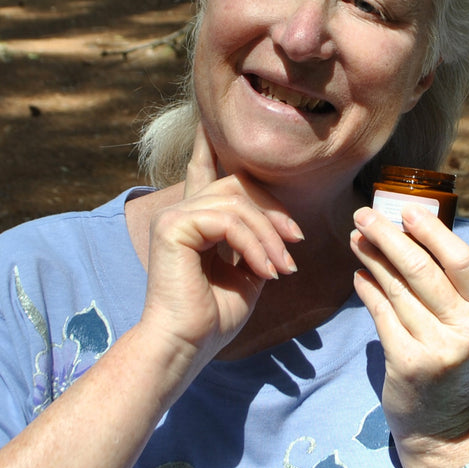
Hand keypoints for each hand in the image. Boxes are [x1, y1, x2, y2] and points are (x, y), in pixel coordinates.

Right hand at [140, 126, 302, 367]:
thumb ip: (258, 245)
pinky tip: (266, 271)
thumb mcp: (247, 275)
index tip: (209, 121)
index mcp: (194, 222)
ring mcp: (174, 217)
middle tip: (295, 246)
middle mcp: (181, 213)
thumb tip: (282, 230)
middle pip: (238, 186)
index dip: (208, 146)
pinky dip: (255, 245)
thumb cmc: (212, 319)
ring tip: (282, 269)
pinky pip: (229, 221)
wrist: (187, 346)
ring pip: (239, 205)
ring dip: (270, 238)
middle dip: (274, 213)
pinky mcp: (173, 226)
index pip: (203, 172)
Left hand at [349, 205, 468, 467]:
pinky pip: (380, 314)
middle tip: (363, 214)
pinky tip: (358, 275)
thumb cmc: (450, 359)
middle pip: (421, 270)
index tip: (407, 210)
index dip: (432, 231)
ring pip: (396, 289)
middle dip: (388, 236)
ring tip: (356, 237)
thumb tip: (408, 229)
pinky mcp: (407, 364)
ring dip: (371, 258)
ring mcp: (437, 349)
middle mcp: (467, 330)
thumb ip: (446, 284)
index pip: (462, 260)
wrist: (441, 425)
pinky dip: (367, 290)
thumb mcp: (463, 323)